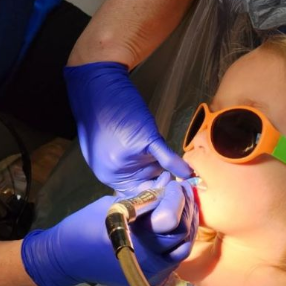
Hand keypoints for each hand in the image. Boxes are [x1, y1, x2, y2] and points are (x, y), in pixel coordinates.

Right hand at [20, 174, 197, 285]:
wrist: (66, 259)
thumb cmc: (85, 227)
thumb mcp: (115, 205)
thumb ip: (144, 200)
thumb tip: (167, 187)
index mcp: (136, 241)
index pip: (172, 221)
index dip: (178, 200)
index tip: (176, 186)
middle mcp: (148, 262)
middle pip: (182, 236)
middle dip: (186, 211)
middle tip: (183, 193)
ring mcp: (151, 274)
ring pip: (182, 250)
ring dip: (186, 226)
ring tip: (184, 207)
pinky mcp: (150, 279)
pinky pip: (173, 260)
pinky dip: (178, 242)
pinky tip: (177, 225)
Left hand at [63, 61, 191, 193]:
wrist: (97, 85)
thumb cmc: (96, 115)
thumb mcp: (99, 151)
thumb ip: (118, 170)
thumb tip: (140, 183)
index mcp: (108, 176)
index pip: (134, 196)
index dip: (150, 199)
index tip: (162, 200)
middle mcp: (119, 172)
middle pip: (150, 186)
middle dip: (163, 189)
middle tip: (176, 192)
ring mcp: (132, 156)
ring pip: (160, 171)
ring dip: (170, 176)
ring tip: (185, 184)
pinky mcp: (146, 138)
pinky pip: (165, 157)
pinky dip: (178, 165)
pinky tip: (190, 174)